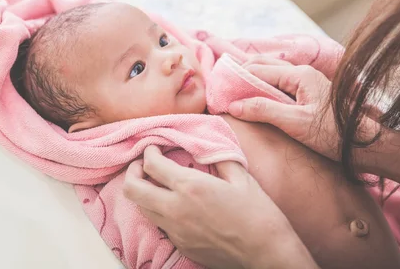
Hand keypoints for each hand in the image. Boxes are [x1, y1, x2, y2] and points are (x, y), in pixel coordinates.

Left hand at [123, 146, 318, 268]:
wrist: (267, 253)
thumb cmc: (258, 213)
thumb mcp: (241, 177)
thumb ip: (218, 157)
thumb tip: (206, 147)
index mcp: (191, 187)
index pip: (152, 164)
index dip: (148, 152)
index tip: (154, 148)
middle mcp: (176, 209)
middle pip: (133, 189)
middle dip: (132, 172)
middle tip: (142, 165)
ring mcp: (176, 231)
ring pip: (141, 209)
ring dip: (143, 193)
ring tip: (155, 184)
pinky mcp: (181, 245)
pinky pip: (159, 225)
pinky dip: (159, 211)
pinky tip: (174, 205)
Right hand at [229, 60, 342, 160]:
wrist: (364, 145)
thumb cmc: (332, 134)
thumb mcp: (295, 124)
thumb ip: (264, 111)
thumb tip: (233, 105)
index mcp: (299, 75)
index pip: (258, 70)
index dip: (236, 79)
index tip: (219, 91)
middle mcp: (301, 72)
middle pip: (262, 66)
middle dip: (241, 76)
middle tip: (221, 90)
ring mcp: (305, 81)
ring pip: (269, 74)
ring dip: (251, 82)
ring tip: (232, 94)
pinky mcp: (306, 93)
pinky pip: (278, 85)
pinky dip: (262, 89)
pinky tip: (253, 100)